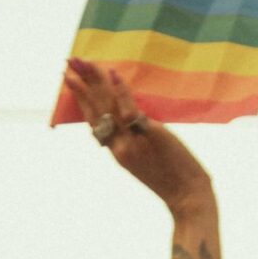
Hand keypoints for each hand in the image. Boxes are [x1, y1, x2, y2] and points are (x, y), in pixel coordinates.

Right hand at [65, 60, 213, 218]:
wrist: (188, 196)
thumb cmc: (173, 180)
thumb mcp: (147, 160)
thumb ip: (137, 139)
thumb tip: (135, 118)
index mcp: (116, 152)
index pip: (93, 121)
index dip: (81, 101)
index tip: (72, 82)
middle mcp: (119, 146)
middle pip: (95, 110)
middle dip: (80, 84)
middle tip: (68, 63)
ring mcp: (132, 141)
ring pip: (108, 106)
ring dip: (94, 81)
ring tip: (82, 62)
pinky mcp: (149, 134)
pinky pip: (130, 109)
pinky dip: (121, 90)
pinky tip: (112, 73)